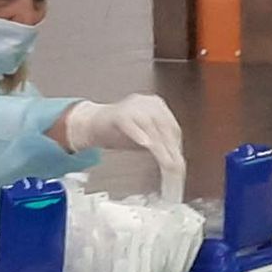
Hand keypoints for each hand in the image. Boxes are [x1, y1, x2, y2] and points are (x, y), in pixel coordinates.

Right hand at [62, 94, 183, 175]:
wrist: (92, 124)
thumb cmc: (119, 130)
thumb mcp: (144, 137)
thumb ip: (158, 145)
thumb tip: (175, 163)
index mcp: (156, 106)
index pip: (173, 128)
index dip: (177, 147)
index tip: (179, 164)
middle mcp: (147, 103)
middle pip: (164, 127)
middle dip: (170, 150)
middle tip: (175, 168)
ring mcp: (132, 106)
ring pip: (150, 126)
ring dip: (159, 147)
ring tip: (165, 163)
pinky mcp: (118, 114)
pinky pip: (130, 123)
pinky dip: (138, 134)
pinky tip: (145, 143)